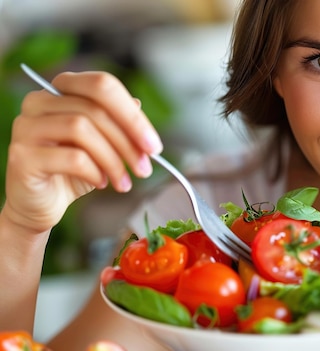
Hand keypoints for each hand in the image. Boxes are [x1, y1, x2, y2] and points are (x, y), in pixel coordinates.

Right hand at [3, 71, 162, 234]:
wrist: (40, 204)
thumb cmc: (73, 171)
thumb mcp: (103, 144)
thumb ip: (118, 123)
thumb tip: (138, 105)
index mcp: (61, 89)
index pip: (101, 85)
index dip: (132, 116)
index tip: (153, 145)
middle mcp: (38, 101)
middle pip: (95, 109)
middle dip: (128, 141)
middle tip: (145, 167)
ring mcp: (26, 126)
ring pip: (82, 129)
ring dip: (113, 159)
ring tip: (124, 182)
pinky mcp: (22, 156)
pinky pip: (71, 157)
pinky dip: (94, 171)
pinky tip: (101, 183)